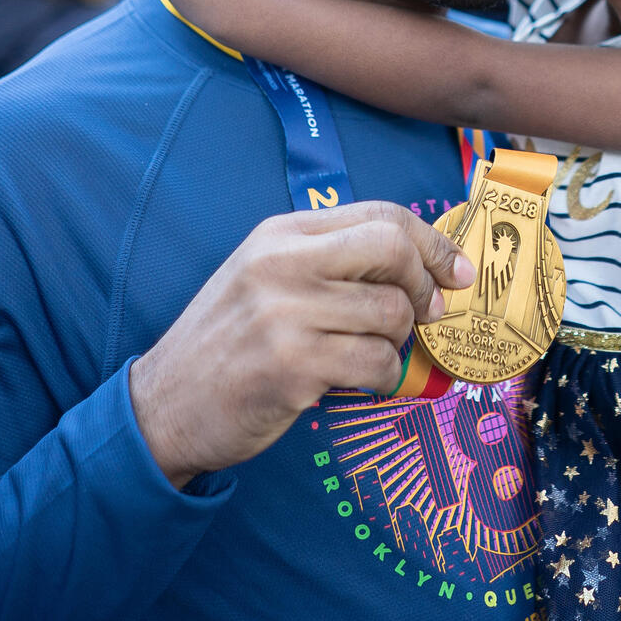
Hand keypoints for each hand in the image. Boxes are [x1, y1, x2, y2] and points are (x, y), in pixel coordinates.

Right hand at [130, 201, 474, 489]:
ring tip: (372, 352)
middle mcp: (282, 264)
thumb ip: (333, 260)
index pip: (380, 215)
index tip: (456, 270)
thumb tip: (423, 263)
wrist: (163, 406)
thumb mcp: (268, 277)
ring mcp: (285, 314)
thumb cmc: (230, 341)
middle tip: (430, 312)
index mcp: (282, 234)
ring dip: (399, 341)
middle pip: (392, 249)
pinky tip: (359, 381)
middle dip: (425, 283)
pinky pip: (376, 362)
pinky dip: (383, 376)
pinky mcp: (292, 367)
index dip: (431, 241)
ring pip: (391, 313)